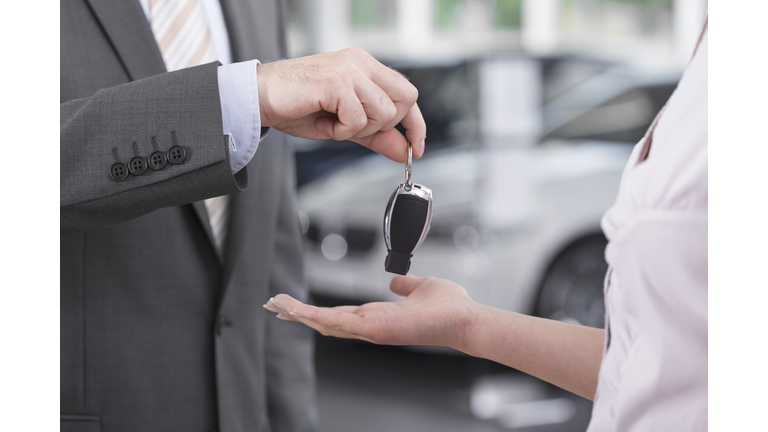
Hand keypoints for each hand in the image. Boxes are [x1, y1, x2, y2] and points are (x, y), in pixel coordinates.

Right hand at [257, 48, 425, 161]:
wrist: (262, 98)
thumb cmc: (298, 106)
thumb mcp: (345, 125)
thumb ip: (376, 135)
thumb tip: (404, 150)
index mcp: (366, 67)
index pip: (407, 93)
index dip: (415, 123)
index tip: (416, 147)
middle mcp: (361, 63)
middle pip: (405, 99)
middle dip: (383, 125)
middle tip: (353, 127)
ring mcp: (351, 70)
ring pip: (384, 111)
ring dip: (359, 129)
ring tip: (333, 123)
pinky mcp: (337, 82)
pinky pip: (358, 118)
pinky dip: (341, 130)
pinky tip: (323, 122)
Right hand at [264, 275, 478, 349]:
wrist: (464, 318)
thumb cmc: (449, 307)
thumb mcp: (421, 287)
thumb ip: (405, 284)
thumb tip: (395, 280)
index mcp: (379, 316)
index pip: (341, 314)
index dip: (318, 310)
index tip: (297, 304)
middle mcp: (371, 325)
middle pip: (327, 321)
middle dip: (300, 313)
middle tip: (275, 305)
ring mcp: (372, 330)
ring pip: (327, 323)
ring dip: (301, 314)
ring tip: (278, 305)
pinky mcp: (375, 330)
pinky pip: (339, 323)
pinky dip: (316, 317)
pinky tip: (298, 311)